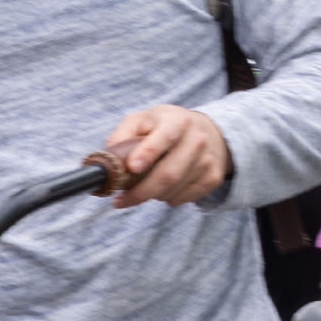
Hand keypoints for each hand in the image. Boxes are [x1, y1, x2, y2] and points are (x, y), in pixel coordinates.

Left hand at [98, 104, 231, 207]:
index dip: (148, 153)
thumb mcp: (142, 120)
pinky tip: (162, 188)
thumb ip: (122, 135)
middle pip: (168, 174)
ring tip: (142, 187)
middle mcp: (197, 140)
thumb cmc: (165, 127)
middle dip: (140, 191)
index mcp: (177, 121)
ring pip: (173, 190)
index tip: (132, 167)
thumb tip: (107, 159)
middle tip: (120, 200)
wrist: (208, 132)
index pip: (165, 137)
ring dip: (151, 195)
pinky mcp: (213, 178)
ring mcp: (208, 160)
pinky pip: (182, 198)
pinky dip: (166, 199)